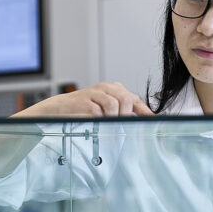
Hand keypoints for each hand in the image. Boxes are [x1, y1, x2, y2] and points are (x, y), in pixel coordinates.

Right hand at [13, 82, 153, 117]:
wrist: (59, 109)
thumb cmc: (82, 110)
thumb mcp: (103, 108)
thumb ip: (120, 110)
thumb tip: (138, 119)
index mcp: (112, 89)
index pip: (133, 98)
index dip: (144, 110)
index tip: (153, 119)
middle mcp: (106, 88)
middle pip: (127, 99)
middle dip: (126, 114)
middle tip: (120, 123)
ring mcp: (96, 93)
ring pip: (116, 105)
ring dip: (114, 117)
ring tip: (106, 122)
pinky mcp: (86, 101)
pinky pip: (101, 112)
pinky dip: (101, 119)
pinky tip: (96, 121)